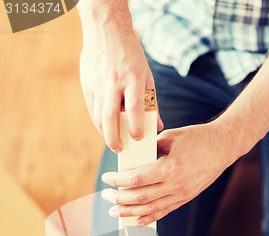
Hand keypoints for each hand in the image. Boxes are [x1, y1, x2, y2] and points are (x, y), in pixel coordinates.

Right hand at [78, 2, 162, 151]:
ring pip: (98, 116)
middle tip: (119, 149)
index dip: (136, 127)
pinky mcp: (87, 83)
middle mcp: (114, 82)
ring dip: (104, 132)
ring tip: (112, 141)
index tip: (138, 138)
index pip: (134, 109)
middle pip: (110, 117)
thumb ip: (151, 102)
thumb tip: (157, 125)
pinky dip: (98, 121)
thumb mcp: (147, 76)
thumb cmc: (131, 56)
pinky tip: (104, 128)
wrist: (106, 29)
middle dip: (113, 138)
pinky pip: (92, 108)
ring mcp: (98, 83)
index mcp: (133, 79)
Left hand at [101, 122, 237, 224]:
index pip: (137, 179)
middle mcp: (176, 185)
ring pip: (150, 209)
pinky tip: (135, 220)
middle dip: (119, 198)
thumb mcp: (170, 137)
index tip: (106, 178)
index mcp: (171, 167)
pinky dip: (148, 218)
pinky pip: (163, 212)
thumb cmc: (197, 138)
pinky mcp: (186, 198)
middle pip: (140, 197)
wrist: (223, 147)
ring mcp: (182, 194)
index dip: (118, 181)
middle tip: (106, 195)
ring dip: (129, 212)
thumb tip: (130, 160)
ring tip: (114, 211)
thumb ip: (150, 150)